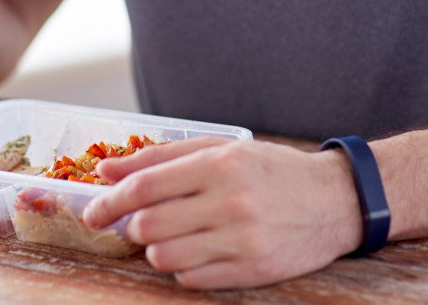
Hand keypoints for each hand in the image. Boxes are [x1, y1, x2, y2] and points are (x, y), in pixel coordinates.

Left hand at [81, 137, 362, 289]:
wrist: (335, 200)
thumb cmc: (271, 170)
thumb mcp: (222, 149)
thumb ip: (162, 158)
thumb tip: (107, 170)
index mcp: (220, 164)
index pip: (146, 186)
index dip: (110, 201)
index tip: (92, 210)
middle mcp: (231, 201)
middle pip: (149, 226)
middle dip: (133, 228)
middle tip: (138, 223)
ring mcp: (242, 240)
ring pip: (165, 257)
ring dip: (156, 249)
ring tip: (172, 236)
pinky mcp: (252, 271)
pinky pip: (191, 278)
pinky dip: (183, 267)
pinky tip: (197, 251)